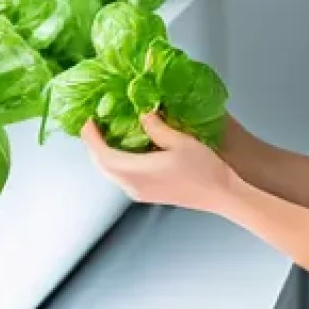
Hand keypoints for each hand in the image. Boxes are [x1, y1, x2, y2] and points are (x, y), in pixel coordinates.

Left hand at [80, 112, 238, 214]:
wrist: (221, 195)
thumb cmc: (205, 171)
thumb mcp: (180, 140)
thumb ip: (155, 126)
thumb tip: (142, 113)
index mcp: (138, 172)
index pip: (102, 154)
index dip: (91, 137)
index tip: (88, 121)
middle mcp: (134, 185)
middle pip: (102, 165)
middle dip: (94, 145)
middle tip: (94, 125)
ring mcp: (140, 193)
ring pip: (111, 172)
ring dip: (105, 154)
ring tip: (108, 134)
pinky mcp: (147, 195)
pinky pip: (122, 177)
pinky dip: (117, 162)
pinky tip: (127, 150)